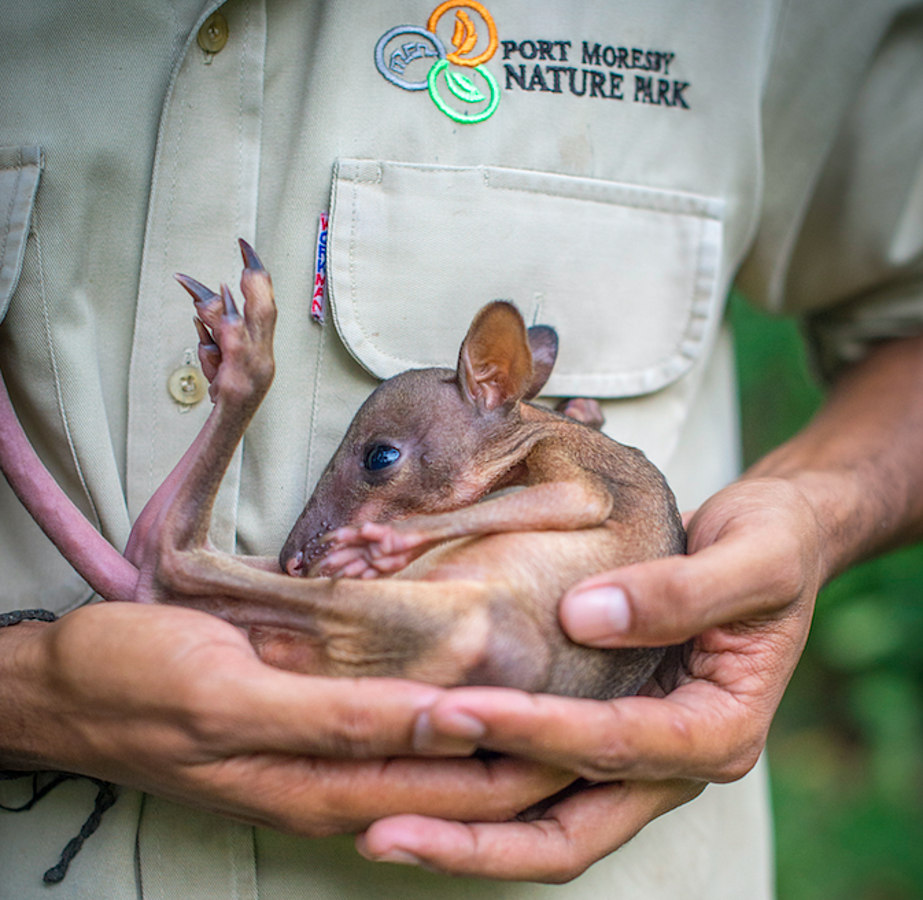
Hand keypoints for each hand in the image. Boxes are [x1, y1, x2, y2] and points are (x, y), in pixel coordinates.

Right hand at [2, 601, 571, 834]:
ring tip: (571, 688)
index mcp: (328, 783)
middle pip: (469, 777)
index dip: (539, 755)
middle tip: (611, 701)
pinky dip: (454, 709)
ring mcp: (329, 755)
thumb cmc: (137, 687)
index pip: (466, 785)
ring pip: (443, 754)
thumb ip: (338, 720)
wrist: (70, 687)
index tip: (604, 718)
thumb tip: (441, 724)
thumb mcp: (231, 700)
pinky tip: (483, 678)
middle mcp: (341, 779)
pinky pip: (401, 725)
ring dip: (506, 729)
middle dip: (543, 750)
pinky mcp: (313, 725)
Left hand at [359, 477, 818, 880]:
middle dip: (475, 837)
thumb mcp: (752, 557)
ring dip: (464, 830)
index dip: (535, 734)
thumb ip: (681, 592)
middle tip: (383, 827)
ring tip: (378, 824)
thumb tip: (586, 616)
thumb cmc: (771, 545)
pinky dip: (480, 793)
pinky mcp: (603, 733)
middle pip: (568, 831)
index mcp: (717, 730)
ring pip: (544, 823)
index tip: (454, 709)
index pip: (614, 746)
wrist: (773, 542)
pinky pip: (538, 784)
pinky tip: (420, 774)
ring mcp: (633, 756)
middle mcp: (670, 762)